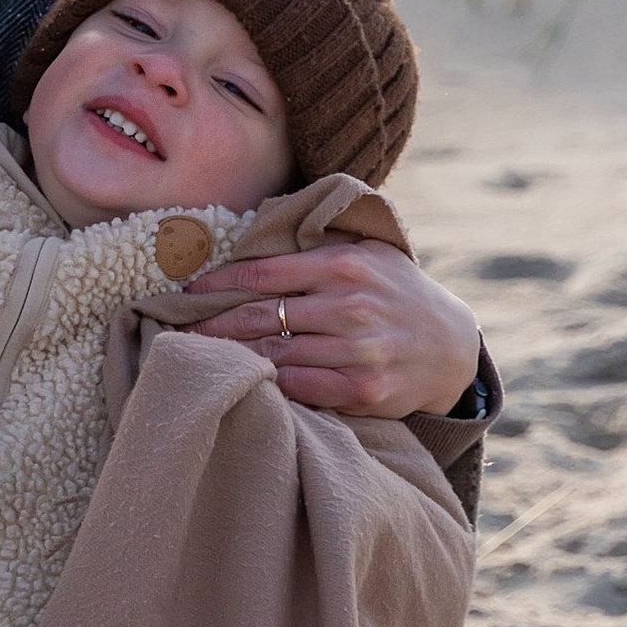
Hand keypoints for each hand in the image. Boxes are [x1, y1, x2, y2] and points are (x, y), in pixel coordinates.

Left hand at [178, 241, 480, 418]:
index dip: (218, 284)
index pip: (263, 272)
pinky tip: (245, 383)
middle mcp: (350, 305)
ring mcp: (358, 350)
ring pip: (274, 355)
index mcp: (345, 265)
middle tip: (176, 332)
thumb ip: (319, 248)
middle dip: (211, 326)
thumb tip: (254, 237)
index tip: (188, 294)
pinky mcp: (363, 390)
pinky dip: (270, 385)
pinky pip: (300, 388)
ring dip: (231, 358)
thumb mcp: (369, 255)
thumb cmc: (395, 295)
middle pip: (259, 317)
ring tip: (199, 358)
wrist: (450, 348)